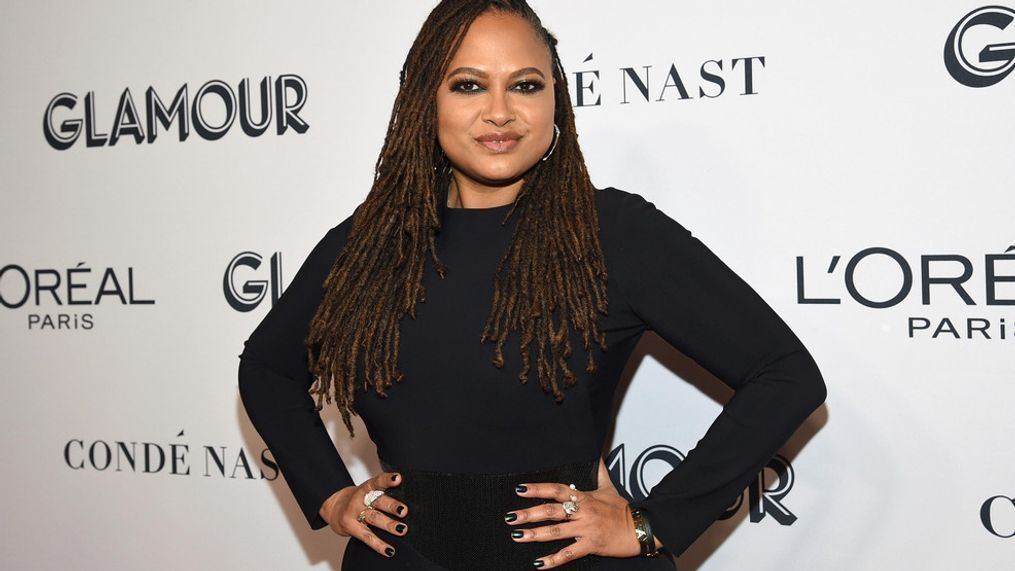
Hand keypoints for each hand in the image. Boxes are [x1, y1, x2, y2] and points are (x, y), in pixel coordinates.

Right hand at [318, 471, 409, 557]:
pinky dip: (379, 545)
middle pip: (377, 501)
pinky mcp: (350, 527)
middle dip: (391, 506)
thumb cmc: (358, 500)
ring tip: (402, 529)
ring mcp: (354, 513)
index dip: (387, 480)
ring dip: (388, 525)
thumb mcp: (368, 491)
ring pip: (373, 518)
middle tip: (404, 511)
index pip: (378, 481)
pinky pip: (367, 537)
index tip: (398, 478)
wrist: (333, 508)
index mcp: (366, 487)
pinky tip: (390, 550)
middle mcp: (360, 499)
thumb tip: (411, 499)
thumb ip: (383, 494)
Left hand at [506, 458, 655, 567]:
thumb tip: (597, 454)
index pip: (556, 490)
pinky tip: (539, 564)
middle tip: (510, 517)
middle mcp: (583, 511)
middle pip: (550, 511)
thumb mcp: (609, 487)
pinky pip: (569, 553)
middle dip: (528, 514)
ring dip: (534, 534)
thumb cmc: (623, 508)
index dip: (538, 489)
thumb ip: (600, 471)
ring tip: (517, 536)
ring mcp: (586, 529)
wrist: (641, 527)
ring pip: (556, 531)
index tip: (520, 489)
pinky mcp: (591, 545)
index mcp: (584, 497)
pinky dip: (553, 560)